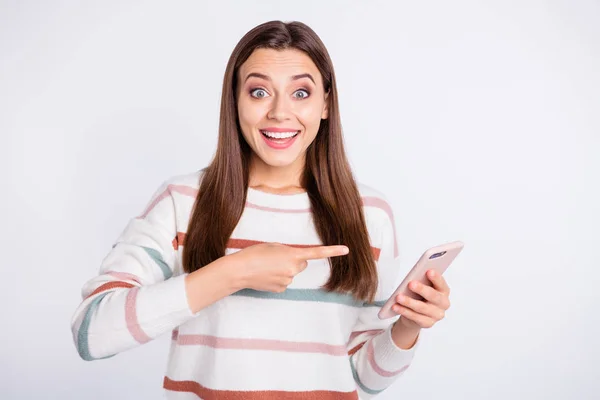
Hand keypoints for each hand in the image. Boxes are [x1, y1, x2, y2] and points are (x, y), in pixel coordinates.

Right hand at [231, 242, 348, 292]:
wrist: (240, 271)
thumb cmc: (254, 253)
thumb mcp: (273, 245)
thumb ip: (288, 251)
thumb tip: (294, 260)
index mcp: (293, 255)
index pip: (317, 253)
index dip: (333, 251)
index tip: (346, 250)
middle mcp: (293, 269)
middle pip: (302, 264)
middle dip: (295, 260)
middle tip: (277, 258)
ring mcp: (288, 281)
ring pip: (292, 273)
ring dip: (284, 269)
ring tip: (267, 267)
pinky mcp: (281, 289)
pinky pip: (285, 281)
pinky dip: (278, 278)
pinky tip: (266, 276)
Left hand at [393, 270, 450, 329]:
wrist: (416, 313)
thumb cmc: (420, 295)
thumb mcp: (422, 286)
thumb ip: (421, 281)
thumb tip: (413, 278)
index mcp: (444, 290)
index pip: (441, 283)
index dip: (436, 278)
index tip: (428, 271)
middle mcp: (443, 303)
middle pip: (433, 296)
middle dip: (422, 289)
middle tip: (410, 284)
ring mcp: (437, 315)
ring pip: (422, 308)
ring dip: (409, 302)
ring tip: (398, 297)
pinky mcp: (428, 323)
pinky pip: (415, 317)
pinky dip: (404, 311)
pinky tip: (396, 306)